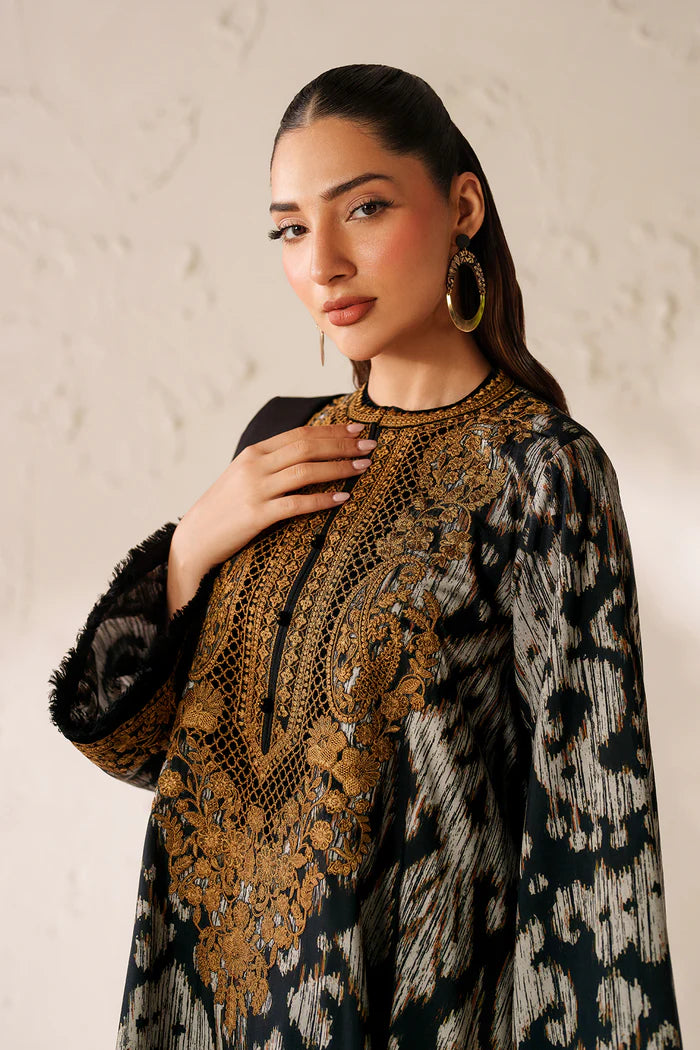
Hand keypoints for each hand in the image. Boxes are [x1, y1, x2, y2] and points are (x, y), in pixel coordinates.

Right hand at [166, 421, 375, 617]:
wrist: (195, 537)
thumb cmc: (225, 507)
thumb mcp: (244, 476)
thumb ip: (271, 463)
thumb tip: (306, 454)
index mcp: (254, 452)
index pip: (300, 434)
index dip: (332, 429)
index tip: (357, 427)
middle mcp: (255, 466)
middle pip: (307, 447)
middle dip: (343, 444)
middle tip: (370, 444)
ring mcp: (256, 490)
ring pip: (305, 471)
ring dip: (339, 467)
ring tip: (364, 467)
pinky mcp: (257, 515)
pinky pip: (296, 504)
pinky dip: (322, 500)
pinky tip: (343, 498)